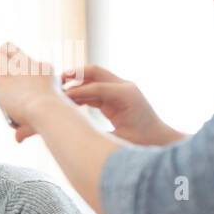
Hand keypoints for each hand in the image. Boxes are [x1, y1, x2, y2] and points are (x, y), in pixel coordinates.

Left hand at [0, 42, 64, 138]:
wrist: (48, 110)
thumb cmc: (51, 117)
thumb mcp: (43, 116)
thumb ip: (26, 128)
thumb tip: (18, 139)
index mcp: (45, 69)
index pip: (27, 62)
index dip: (17, 72)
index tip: (15, 88)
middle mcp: (29, 64)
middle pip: (9, 50)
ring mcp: (14, 69)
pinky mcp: (1, 77)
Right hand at [62, 64, 185, 145]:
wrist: (159, 139)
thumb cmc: (142, 141)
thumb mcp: (119, 140)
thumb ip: (98, 134)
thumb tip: (74, 132)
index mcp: (126, 95)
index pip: (96, 87)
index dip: (75, 92)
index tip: (58, 100)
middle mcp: (124, 87)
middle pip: (94, 72)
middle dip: (73, 76)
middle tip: (54, 84)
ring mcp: (120, 89)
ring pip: (92, 78)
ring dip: (75, 83)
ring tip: (57, 94)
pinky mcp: (115, 95)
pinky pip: (94, 88)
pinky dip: (81, 92)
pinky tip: (69, 102)